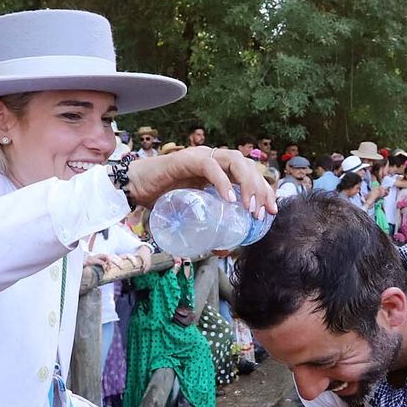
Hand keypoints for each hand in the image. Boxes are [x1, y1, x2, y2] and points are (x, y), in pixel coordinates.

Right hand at [125, 147, 278, 218]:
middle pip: (247, 166)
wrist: (134, 187)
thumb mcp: (192, 212)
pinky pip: (211, 167)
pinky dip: (223, 182)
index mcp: (219, 169)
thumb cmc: (162, 199)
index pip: (249, 173)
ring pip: (235, 160)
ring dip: (247, 183)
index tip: (272, 210)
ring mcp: (201, 157)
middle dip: (261, 188)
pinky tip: (229, 199)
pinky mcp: (187, 160)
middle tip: (265, 212)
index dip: (264, 189)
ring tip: (250, 207)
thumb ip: (206, 223)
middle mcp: (213, 159)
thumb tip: (221, 249)